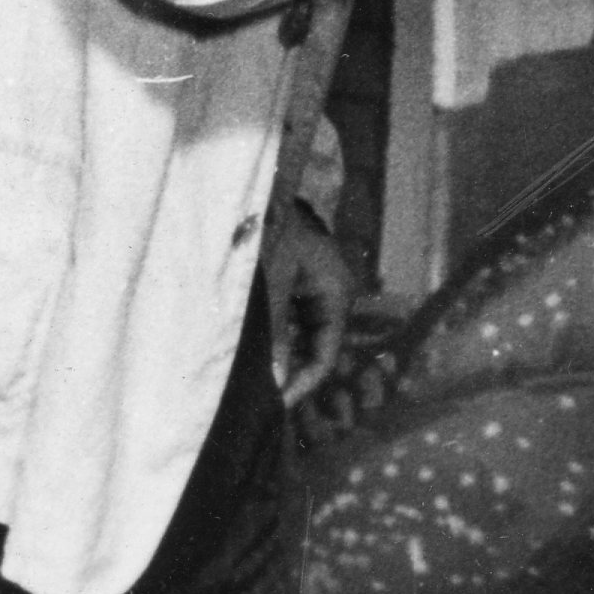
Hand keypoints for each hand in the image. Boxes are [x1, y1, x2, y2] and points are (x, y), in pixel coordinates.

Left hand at [265, 204, 354, 408]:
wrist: (266, 188)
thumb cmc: (272, 228)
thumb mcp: (272, 282)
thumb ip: (275, 332)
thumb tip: (277, 380)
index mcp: (337, 295)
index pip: (326, 355)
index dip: (304, 383)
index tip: (278, 404)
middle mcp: (333, 297)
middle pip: (318, 349)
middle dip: (293, 374)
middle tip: (263, 402)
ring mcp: (316, 291)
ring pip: (304, 338)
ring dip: (283, 358)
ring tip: (257, 383)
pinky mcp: (299, 287)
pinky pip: (292, 323)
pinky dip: (277, 340)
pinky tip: (257, 355)